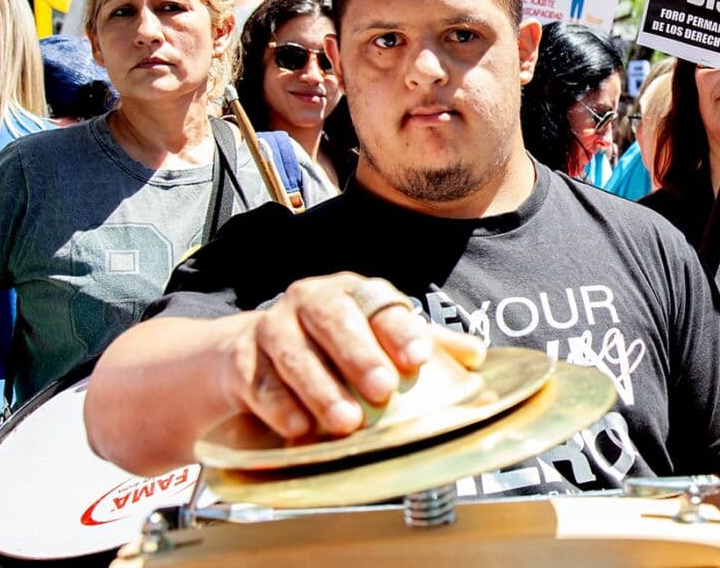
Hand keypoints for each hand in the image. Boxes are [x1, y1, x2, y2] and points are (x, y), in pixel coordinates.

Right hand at [225, 272, 484, 439]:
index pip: (380, 304)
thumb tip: (477, 354)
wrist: (246, 354)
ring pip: (294, 353)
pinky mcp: (242, 362)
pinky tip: (299, 428)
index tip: (418, 358)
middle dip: (358, 354)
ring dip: (320, 389)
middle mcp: (310, 301)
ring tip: (345, 421)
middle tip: (382, 389)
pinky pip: (260, 384)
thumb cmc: (328, 344)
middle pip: (334, 318)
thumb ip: (423, 342)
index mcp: (352, 292)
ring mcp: (272, 328)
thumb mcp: (376, 337)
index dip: (400, 330)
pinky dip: (280, 408)